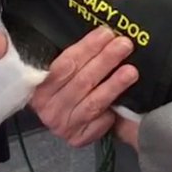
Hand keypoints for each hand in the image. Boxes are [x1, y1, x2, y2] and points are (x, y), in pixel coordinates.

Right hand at [28, 28, 137, 146]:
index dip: (88, 47)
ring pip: (93, 103)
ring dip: (113, 85)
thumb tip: (104, 34)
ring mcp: (64, 125)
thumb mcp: (60, 71)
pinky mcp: (78, 138)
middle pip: (82, 81)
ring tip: (131, 71)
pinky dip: (111, 112)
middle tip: (125, 45)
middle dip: (105, 61)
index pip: (66, 64)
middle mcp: (49, 107)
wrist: (60, 117)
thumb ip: (76, 57)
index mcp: (40, 85)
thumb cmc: (64, 86)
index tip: (107, 33)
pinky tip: (123, 103)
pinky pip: (99, 123)